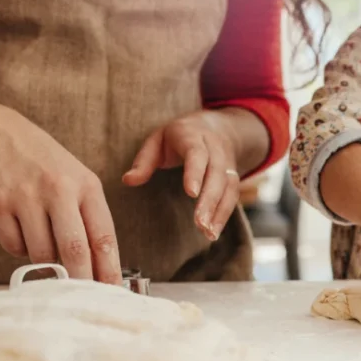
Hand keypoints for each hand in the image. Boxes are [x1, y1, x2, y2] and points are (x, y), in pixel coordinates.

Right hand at [0, 104, 120, 282]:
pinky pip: (13, 246)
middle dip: (80, 280)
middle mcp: (58, 190)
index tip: (112, 292)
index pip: (104, 237)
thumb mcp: (79, 182)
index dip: (109, 270)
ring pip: (41, 253)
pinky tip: (22, 230)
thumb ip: (90, 220)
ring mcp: (25, 196)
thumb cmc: (46, 165)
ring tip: (45, 244)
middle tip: (82, 298)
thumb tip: (100, 269)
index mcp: (86, 186)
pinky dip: (20, 249)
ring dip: (46, 262)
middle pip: (74, 250)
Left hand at [122, 110, 242, 240]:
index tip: (191, 193)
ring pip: (228, 187)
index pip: (197, 155)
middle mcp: (215, 149)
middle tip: (200, 224)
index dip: (195, 173)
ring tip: (208, 234)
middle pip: (215, 175)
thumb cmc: (180, 136)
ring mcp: (227, 163)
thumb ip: (144, 161)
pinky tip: (213, 232)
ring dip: (220, 212)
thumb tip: (127, 181)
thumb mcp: (158, 140)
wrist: (219, 127)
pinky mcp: (233, 177)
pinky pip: (233, 196)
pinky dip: (224, 215)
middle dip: (209, 200)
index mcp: (193, 136)